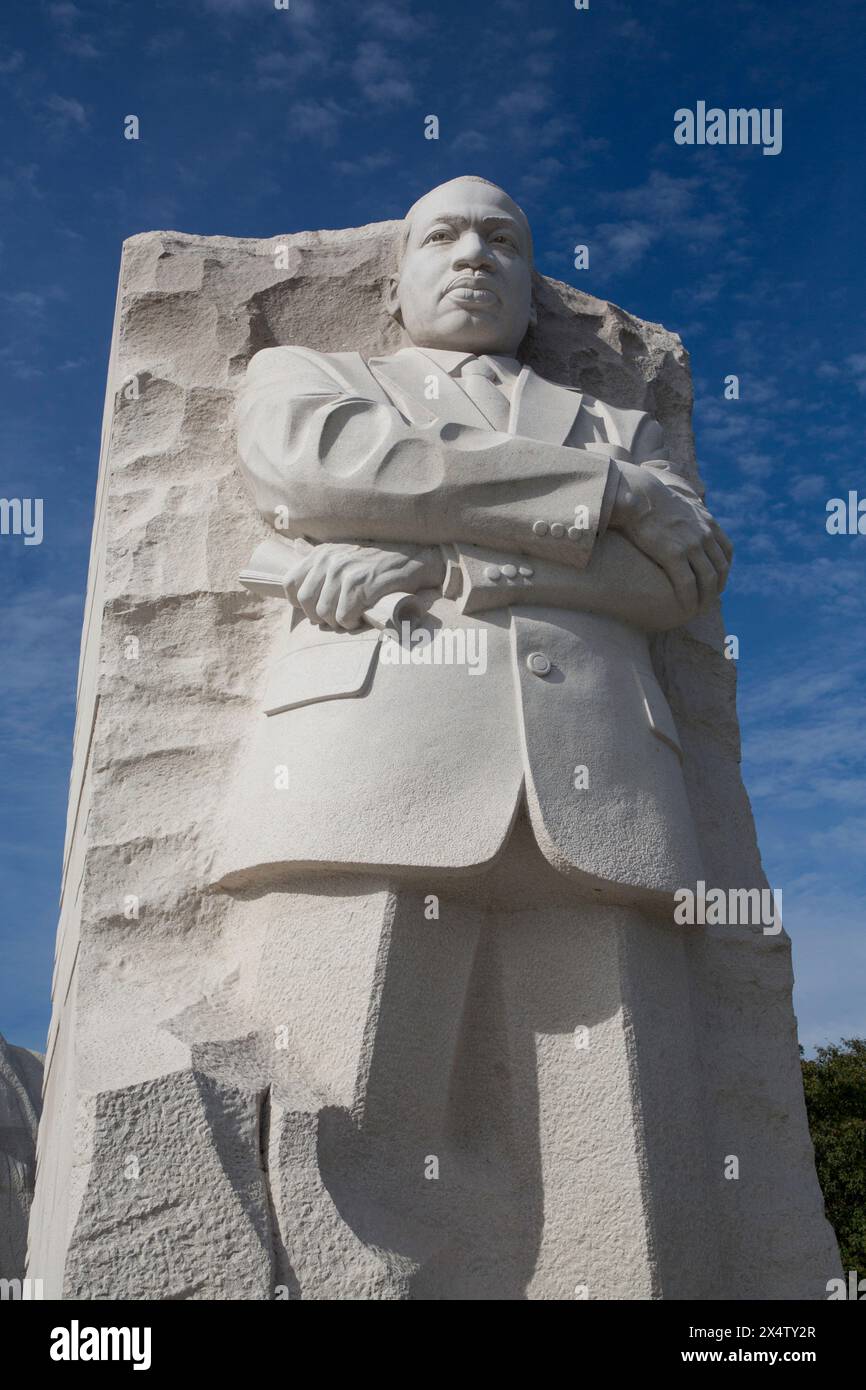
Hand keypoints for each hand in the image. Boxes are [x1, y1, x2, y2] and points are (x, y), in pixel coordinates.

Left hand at [285, 541, 445, 630]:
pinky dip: (352, 623)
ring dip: (339, 622)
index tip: (316, 609)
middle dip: (320, 616)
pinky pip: (344, 616)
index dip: (299, 603)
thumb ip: (320, 558)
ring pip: (324, 613)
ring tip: (353, 616)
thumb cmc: (379, 562)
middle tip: (339, 617)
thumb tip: (296, 551)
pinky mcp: (361, 585)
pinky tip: (362, 617)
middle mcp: (329, 560)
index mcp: (321, 554)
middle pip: (306, 602)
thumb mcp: (345, 553)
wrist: (415, 558)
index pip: (290, 584)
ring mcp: (344, 572)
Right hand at [609, 462, 731, 612]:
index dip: (724, 570)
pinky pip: (688, 583)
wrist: (638, 495)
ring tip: (698, 611)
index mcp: (707, 523)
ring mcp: (691, 545)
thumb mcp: (678, 503)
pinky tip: (686, 608)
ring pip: (708, 579)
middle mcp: (704, 535)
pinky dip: (690, 599)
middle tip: (707, 602)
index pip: (726, 551)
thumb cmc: (650, 500)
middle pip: (720, 568)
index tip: (717, 581)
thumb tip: (678, 521)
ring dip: (706, 598)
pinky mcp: (674, 554)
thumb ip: (685, 515)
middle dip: (717, 588)